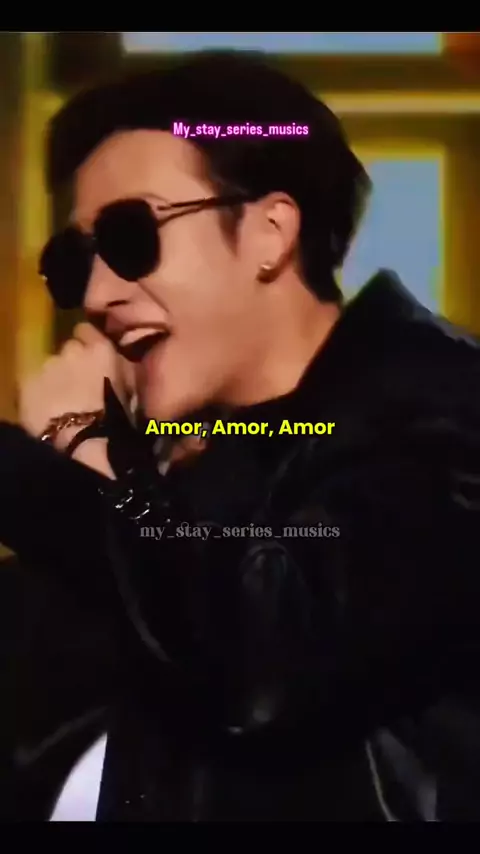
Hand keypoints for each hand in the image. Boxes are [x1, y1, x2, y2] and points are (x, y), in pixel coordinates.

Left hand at [19, 324, 133, 475]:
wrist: (83, 440)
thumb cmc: (116, 419)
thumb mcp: (131, 389)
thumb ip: (122, 368)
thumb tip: (120, 361)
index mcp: (101, 350)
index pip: (87, 330)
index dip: (88, 342)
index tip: (91, 356)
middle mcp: (72, 350)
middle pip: (69, 349)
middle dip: (73, 362)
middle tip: (80, 384)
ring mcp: (47, 365)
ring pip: (51, 367)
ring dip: (56, 378)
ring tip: (63, 400)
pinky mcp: (28, 382)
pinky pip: (34, 383)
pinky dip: (40, 392)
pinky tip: (48, 409)